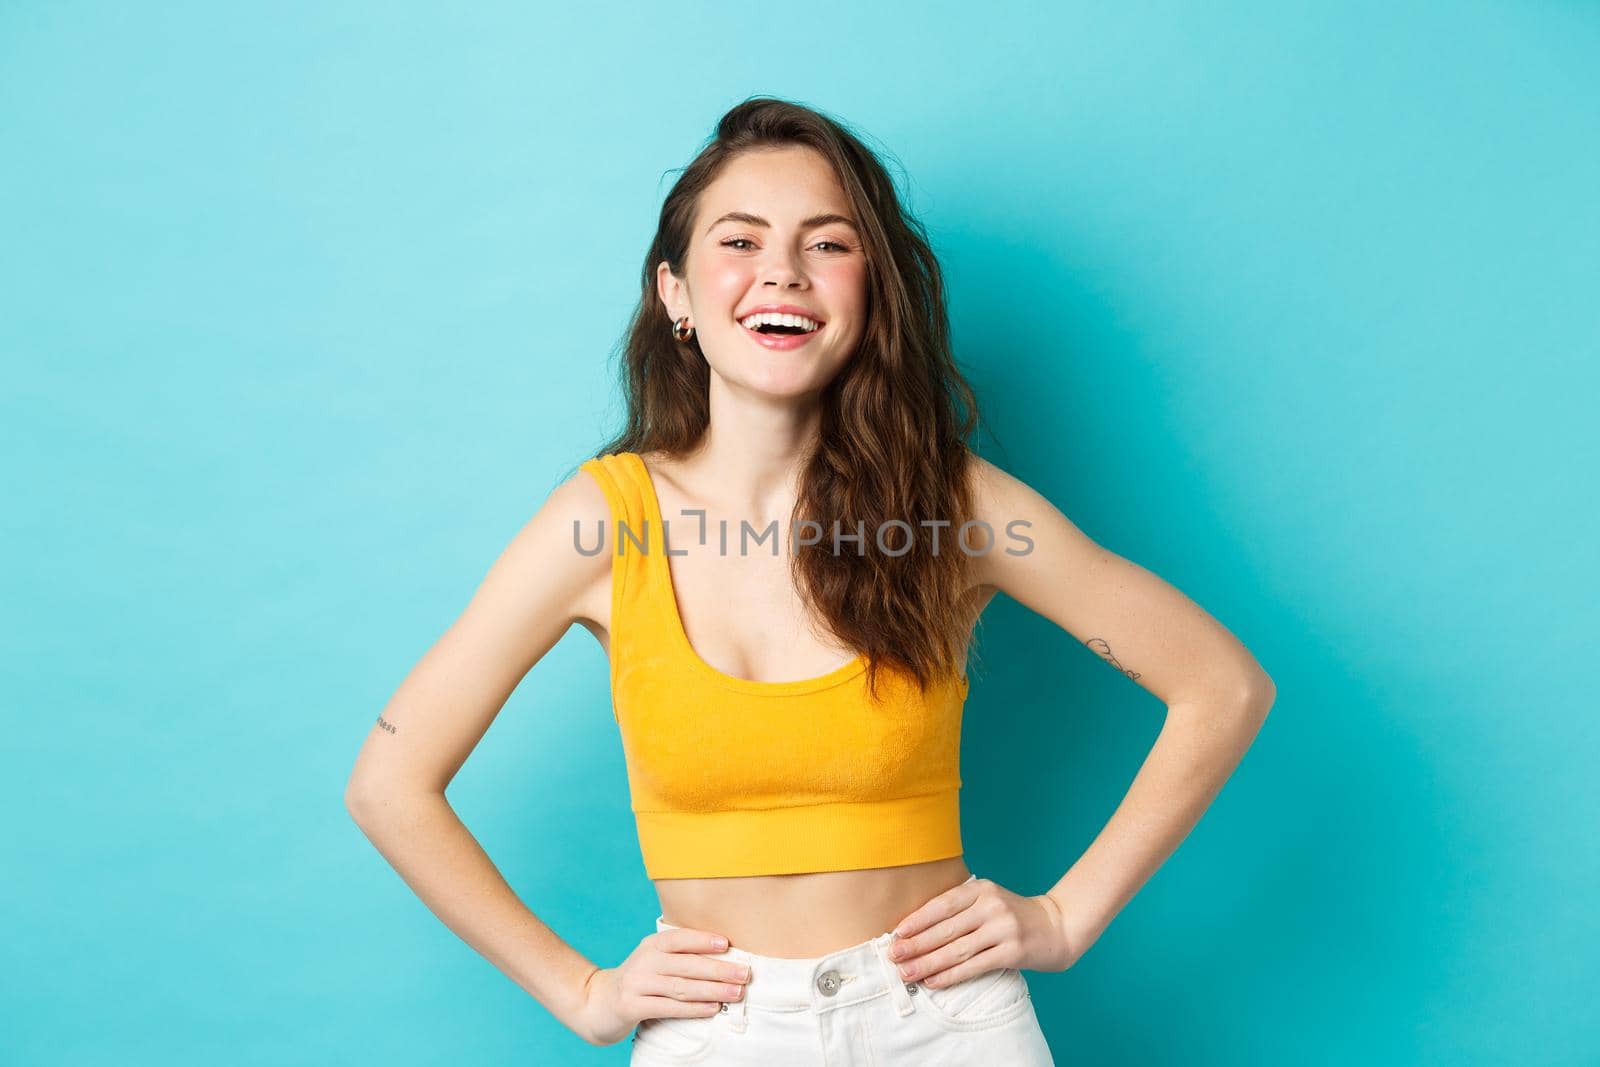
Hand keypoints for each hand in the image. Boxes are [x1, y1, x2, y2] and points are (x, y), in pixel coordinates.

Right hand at [572, 927, 751, 1046]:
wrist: (597, 1003)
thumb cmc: (638, 980)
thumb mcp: (653, 960)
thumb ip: (680, 956)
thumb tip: (723, 956)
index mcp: (652, 945)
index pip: (680, 938)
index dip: (703, 940)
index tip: (728, 944)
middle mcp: (644, 960)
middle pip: (687, 964)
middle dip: (719, 969)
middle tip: (744, 974)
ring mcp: (636, 984)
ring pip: (682, 987)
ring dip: (712, 990)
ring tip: (735, 993)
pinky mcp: (631, 1006)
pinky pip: (669, 1007)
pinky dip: (693, 1009)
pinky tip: (712, 1008)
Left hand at [887, 877, 1083, 988]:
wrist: (1057, 926)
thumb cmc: (1013, 916)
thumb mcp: (988, 901)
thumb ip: (960, 909)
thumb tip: (916, 931)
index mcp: (981, 889)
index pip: (942, 904)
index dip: (917, 920)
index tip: (897, 933)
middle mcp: (991, 906)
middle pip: (945, 929)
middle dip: (916, 945)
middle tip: (894, 956)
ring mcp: (1003, 929)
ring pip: (956, 950)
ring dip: (928, 963)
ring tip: (907, 973)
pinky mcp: (1012, 952)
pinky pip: (974, 966)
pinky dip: (951, 975)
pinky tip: (933, 981)